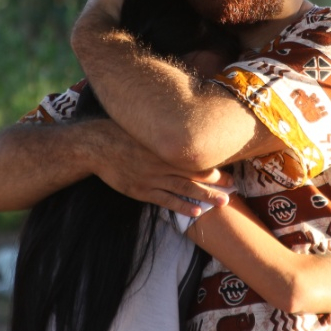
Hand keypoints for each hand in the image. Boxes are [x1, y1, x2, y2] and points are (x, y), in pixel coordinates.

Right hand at [94, 121, 233, 217]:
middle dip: (216, 181)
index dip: (214, 163)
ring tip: (223, 202)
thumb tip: (182, 119)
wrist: (96, 145)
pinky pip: (166, 201)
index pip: (196, 156)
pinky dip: (182, 207)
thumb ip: (163, 128)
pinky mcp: (141, 191)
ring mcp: (152, 178)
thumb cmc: (121, 131)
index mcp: (165, 146)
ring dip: (205, 196)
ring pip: (184, 189)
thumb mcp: (144, 124)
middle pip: (195, 173)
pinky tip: (196, 212)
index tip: (229, 167)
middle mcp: (162, 162)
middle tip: (234, 186)